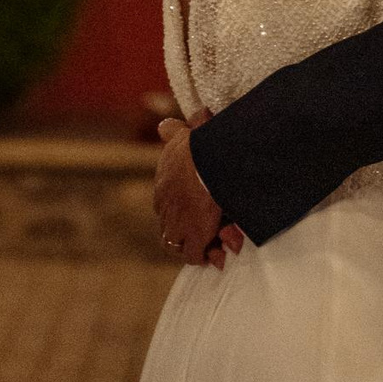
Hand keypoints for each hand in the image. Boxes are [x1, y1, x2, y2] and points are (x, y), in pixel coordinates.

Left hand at [154, 118, 241, 266]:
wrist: (205, 159)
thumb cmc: (198, 146)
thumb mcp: (181, 136)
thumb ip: (173, 132)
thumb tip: (165, 125)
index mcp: (163, 186)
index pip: (165, 206)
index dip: (181, 211)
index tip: (198, 211)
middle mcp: (165, 208)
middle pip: (170, 228)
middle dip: (186, 233)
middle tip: (207, 234)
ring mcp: (177, 225)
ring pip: (177, 244)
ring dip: (195, 246)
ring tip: (213, 247)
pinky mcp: (194, 238)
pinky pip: (195, 255)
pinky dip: (206, 256)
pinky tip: (219, 255)